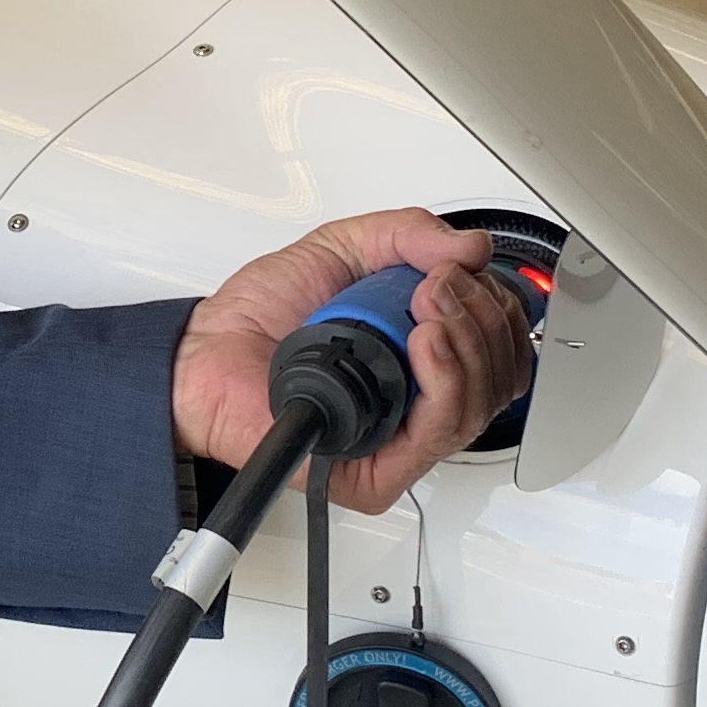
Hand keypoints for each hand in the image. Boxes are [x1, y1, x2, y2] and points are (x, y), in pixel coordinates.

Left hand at [172, 209, 530, 515]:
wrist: (204, 356)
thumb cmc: (261, 317)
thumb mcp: (342, 248)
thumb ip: (406, 234)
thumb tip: (471, 247)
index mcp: (422, 357)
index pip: (501, 346)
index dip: (495, 305)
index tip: (457, 271)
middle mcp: (419, 400)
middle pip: (502, 374)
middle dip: (482, 317)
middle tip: (435, 287)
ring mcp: (401, 438)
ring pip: (479, 403)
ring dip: (467, 341)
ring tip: (426, 306)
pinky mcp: (378, 472)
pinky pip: (439, 433)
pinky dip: (445, 378)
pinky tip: (426, 343)